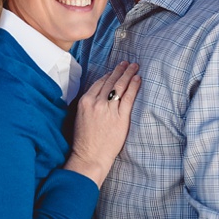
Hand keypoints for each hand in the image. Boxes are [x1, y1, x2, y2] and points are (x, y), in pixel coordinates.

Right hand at [64, 62, 140, 187]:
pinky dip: (134, 86)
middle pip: (110, 81)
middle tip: (127, 63)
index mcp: (85, 101)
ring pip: (120, 86)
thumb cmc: (84, 141)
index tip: (114, 70)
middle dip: (120, 70)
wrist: (90, 156)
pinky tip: (138, 79)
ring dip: (128, 74)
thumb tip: (98, 97)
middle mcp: (96, 102)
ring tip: (134, 67)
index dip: (108, 75)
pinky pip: (128, 97)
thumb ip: (88, 105)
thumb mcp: (80, 118)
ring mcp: (108, 109)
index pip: (99, 83)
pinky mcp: (120, 117)